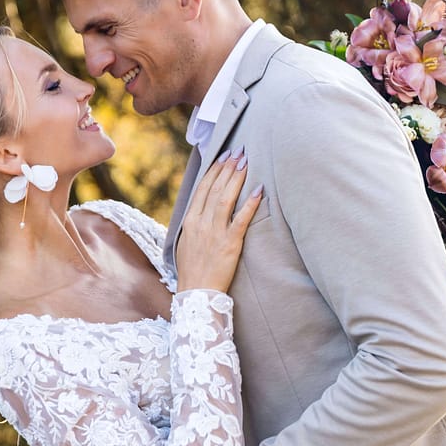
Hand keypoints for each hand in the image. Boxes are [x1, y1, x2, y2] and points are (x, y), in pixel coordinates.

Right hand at [176, 149, 262, 292]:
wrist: (197, 293)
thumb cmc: (193, 270)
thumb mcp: (186, 242)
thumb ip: (194, 224)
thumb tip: (201, 208)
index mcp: (189, 221)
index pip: (202, 188)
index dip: (214, 170)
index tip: (223, 156)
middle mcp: (201, 223)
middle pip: (214, 188)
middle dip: (227, 168)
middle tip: (238, 151)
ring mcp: (215, 232)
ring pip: (226, 198)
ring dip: (236, 178)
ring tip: (245, 162)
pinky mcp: (230, 244)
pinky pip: (241, 219)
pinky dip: (250, 203)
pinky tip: (259, 190)